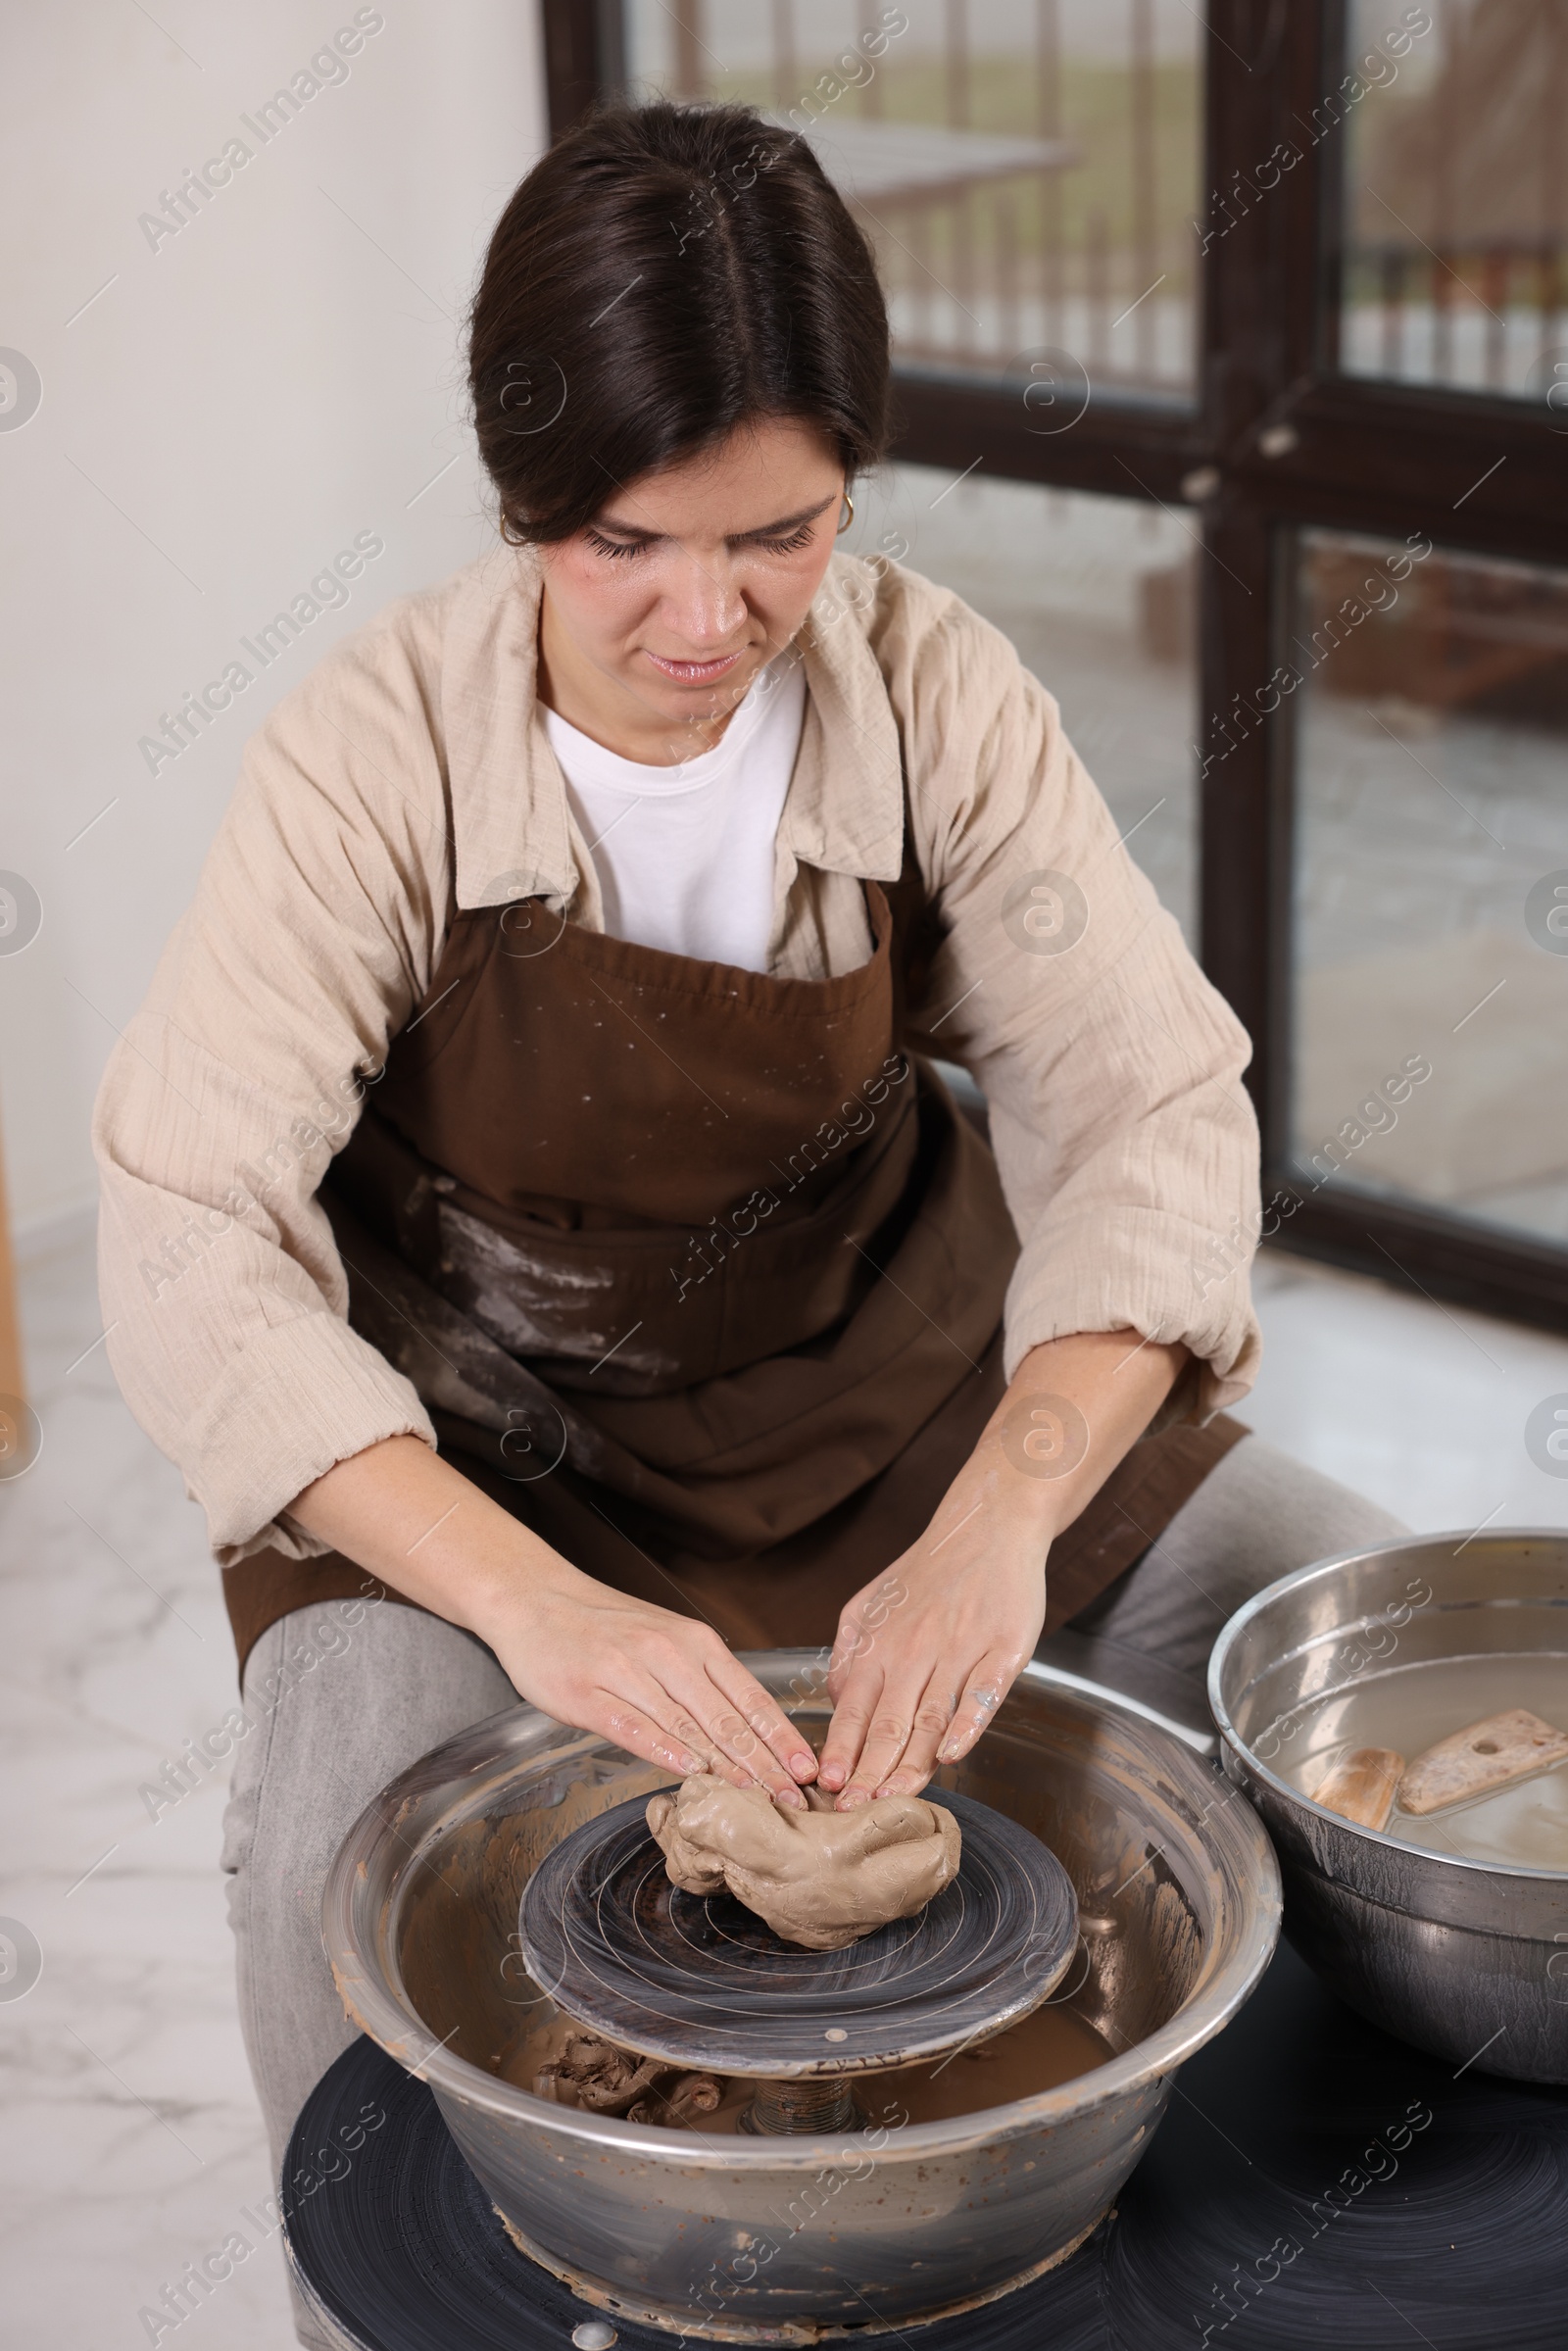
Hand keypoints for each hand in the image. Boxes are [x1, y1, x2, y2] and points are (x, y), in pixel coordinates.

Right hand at [483, 1559, 818, 1806]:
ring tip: (757, 1800)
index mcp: (695, 1642)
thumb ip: (702, 1679)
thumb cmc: (604, 1624)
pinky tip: (689, 1774)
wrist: (535, 1596)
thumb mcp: (666, 1638)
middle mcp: (668, 1653)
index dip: (781, 1738)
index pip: (749, 1696)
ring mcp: (627, 1671)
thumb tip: (748, 1728)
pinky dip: (664, 1751)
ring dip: (726, 1768)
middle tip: (796, 1799)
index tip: (809, 1771)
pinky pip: (633, 1726)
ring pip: (687, 1726)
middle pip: (727, 1717)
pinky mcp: (587, 1693)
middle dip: (765, 1764)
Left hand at [815, 1484, 1048, 1806]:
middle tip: (852, 1814)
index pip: (853, 1710)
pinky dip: (967, 1725)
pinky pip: (981, 1694)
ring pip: (930, 1718)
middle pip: (888, 1725)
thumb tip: (834, 1700)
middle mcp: (913, 1652)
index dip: (840, 1751)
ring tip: (892, 1800)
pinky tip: (954, 1755)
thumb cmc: (927, 1573)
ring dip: (910, 1764)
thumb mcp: (869, 1603)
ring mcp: (958, 1652)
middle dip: (867, 1773)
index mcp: (879, 1646)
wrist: (987, 1528)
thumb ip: (849, 1652)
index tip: (827, 1788)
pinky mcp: (1000, 1652)